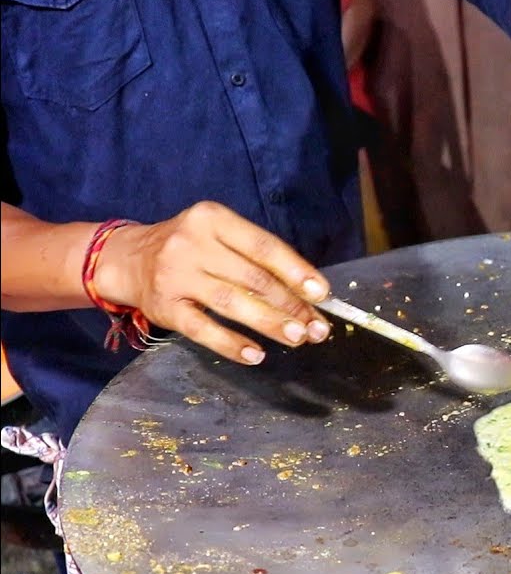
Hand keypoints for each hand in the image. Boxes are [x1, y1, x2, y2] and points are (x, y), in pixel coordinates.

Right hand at [93, 201, 332, 364]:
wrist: (125, 259)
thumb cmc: (189, 249)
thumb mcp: (219, 236)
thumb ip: (257, 258)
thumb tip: (307, 294)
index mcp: (213, 219)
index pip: (264, 246)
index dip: (297, 271)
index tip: (322, 294)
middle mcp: (192, 243)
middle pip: (253, 278)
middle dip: (291, 305)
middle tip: (317, 327)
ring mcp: (175, 275)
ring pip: (232, 303)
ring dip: (270, 324)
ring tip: (297, 338)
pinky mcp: (163, 306)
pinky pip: (202, 329)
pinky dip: (231, 344)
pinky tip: (255, 354)